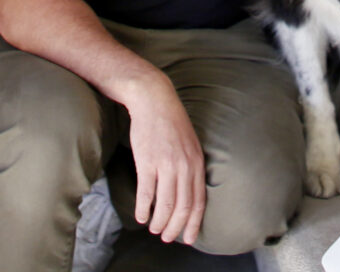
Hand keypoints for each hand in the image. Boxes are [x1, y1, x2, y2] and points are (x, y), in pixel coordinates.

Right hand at [118, 68, 205, 244]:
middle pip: (182, 207)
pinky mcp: (147, 162)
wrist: (154, 100)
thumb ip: (192, 167)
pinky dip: (143, 209)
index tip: (188, 238)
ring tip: (154, 229)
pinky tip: (140, 216)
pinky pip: (146, 193)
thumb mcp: (191, 144)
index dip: (193, 223)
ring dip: (159, 222)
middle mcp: (185, 166)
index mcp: (197, 163)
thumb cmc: (171, 123)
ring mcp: (166, 164)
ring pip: (165, 205)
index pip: (199, 201)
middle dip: (175, 228)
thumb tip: (190, 192)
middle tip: (167, 238)